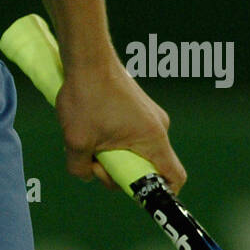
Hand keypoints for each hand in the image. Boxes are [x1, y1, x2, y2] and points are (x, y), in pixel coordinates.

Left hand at [53, 49, 186, 194]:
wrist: (86, 56)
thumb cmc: (85, 96)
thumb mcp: (76, 142)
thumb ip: (81, 169)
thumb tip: (88, 173)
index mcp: (153, 139)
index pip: (174, 177)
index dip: (160, 193)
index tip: (133, 192)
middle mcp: (158, 127)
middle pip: (148, 166)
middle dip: (120, 171)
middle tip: (95, 160)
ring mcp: (149, 115)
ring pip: (135, 149)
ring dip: (112, 152)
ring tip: (89, 136)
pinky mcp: (137, 106)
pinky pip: (130, 134)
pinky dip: (112, 138)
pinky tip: (90, 125)